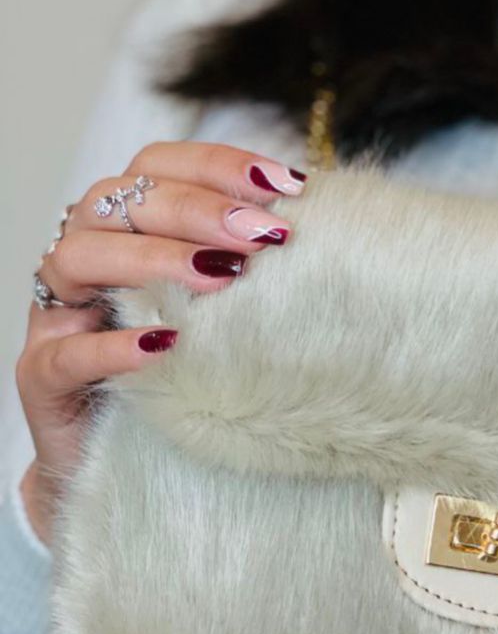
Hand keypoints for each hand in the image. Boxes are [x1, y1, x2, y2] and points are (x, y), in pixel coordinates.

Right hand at [15, 142, 305, 544]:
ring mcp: (56, 318)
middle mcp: (84, 258)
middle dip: (197, 210)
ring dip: (154, 259)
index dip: (218, 166)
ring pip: (76, 257)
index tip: (286, 186)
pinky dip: (113, 346)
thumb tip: (320, 219)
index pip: (157, 166)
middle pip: (120, 202)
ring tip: (222, 279)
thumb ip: (252, 261)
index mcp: (127, 228)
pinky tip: (167, 346)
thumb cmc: (192, 377)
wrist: (134, 468)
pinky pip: (63, 354)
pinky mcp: (41, 380)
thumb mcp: (229, 311)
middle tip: (263, 237)